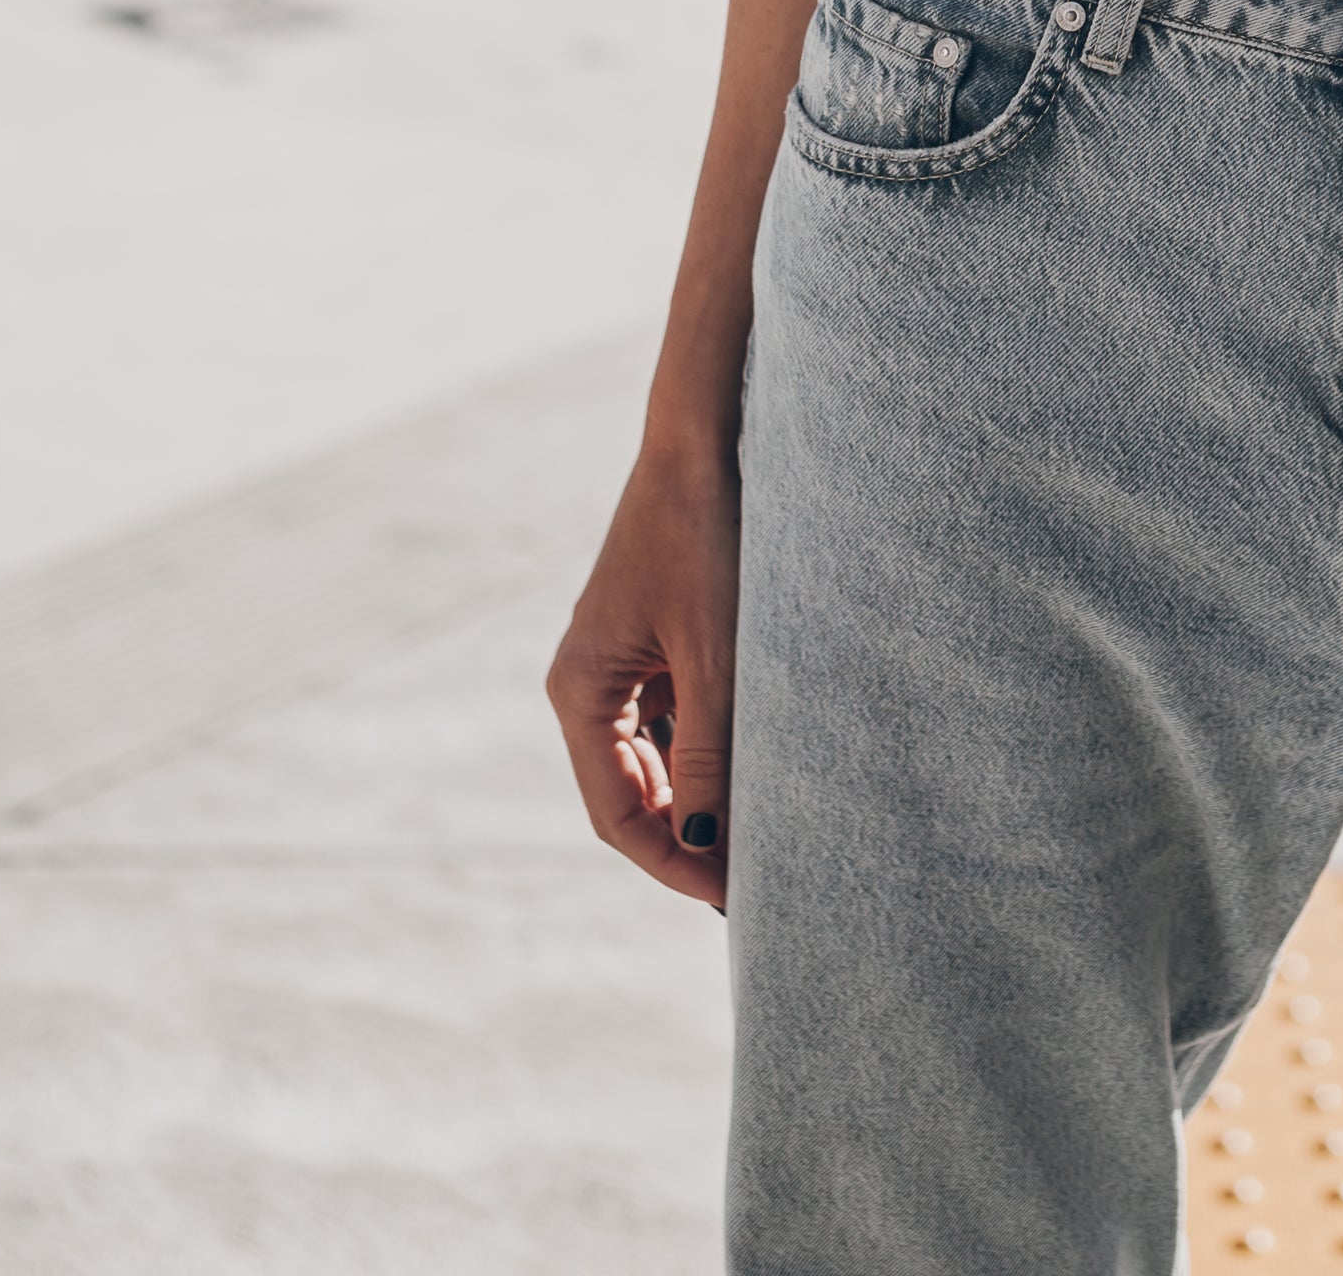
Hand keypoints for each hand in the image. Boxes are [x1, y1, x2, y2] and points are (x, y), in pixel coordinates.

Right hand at [547, 447, 739, 909]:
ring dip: (699, 794)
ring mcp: (618, 662)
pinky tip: (756, 760)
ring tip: (763, 828)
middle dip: (687, 838)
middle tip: (757, 878)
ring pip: (655, 757)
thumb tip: (702, 844)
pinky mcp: (651, 640)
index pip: (617, 815)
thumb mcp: (713, 657)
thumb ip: (707, 753)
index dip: (672, 864)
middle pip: (631, 794)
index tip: (732, 899)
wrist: (702, 444)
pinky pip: (673, 715)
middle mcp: (587, 685)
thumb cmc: (704, 540)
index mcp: (580, 694)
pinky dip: (708, 745)